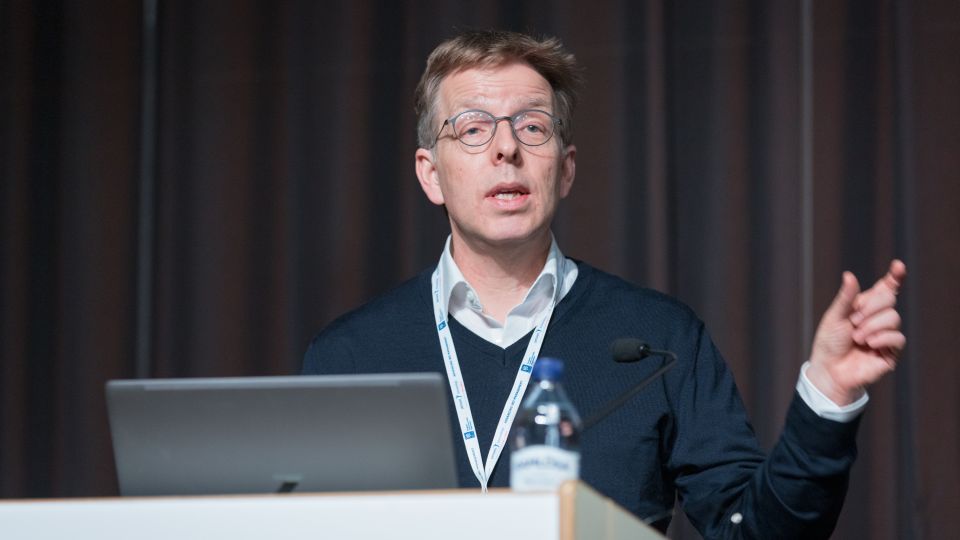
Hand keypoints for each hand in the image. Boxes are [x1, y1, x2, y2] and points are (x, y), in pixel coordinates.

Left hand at [806, 260, 906, 404]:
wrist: (829, 370)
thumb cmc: (829, 343)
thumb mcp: (834, 317)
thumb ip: (845, 298)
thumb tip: (849, 275)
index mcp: (866, 306)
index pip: (886, 288)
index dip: (895, 277)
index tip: (898, 266)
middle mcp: (879, 318)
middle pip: (889, 299)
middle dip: (870, 308)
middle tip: (853, 321)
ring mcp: (887, 334)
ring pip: (893, 317)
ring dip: (871, 326)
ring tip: (856, 337)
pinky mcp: (892, 351)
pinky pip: (897, 337)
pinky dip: (881, 338)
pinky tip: (868, 344)